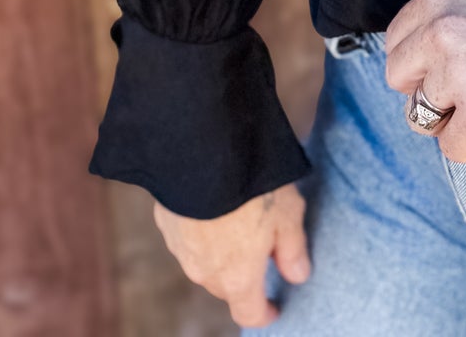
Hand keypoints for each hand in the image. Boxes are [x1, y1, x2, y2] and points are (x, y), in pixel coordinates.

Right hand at [153, 182, 309, 326]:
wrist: (202, 152)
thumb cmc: (252, 185)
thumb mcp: (288, 214)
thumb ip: (293, 249)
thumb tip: (297, 275)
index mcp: (238, 277)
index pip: (250, 313)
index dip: (264, 313)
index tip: (274, 307)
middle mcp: (206, 273)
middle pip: (228, 287)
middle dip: (244, 275)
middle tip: (262, 245)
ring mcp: (181, 251)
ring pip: (206, 263)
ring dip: (221, 251)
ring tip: (238, 217)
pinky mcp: (167, 225)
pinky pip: (189, 237)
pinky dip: (202, 230)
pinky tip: (214, 202)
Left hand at [384, 0, 465, 163]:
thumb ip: (453, 17)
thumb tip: (426, 55)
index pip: (395, 42)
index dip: (421, 62)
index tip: (448, 69)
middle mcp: (438, 34)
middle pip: (399, 82)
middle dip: (429, 91)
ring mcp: (456, 78)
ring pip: (423, 120)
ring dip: (456, 120)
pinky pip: (453, 151)